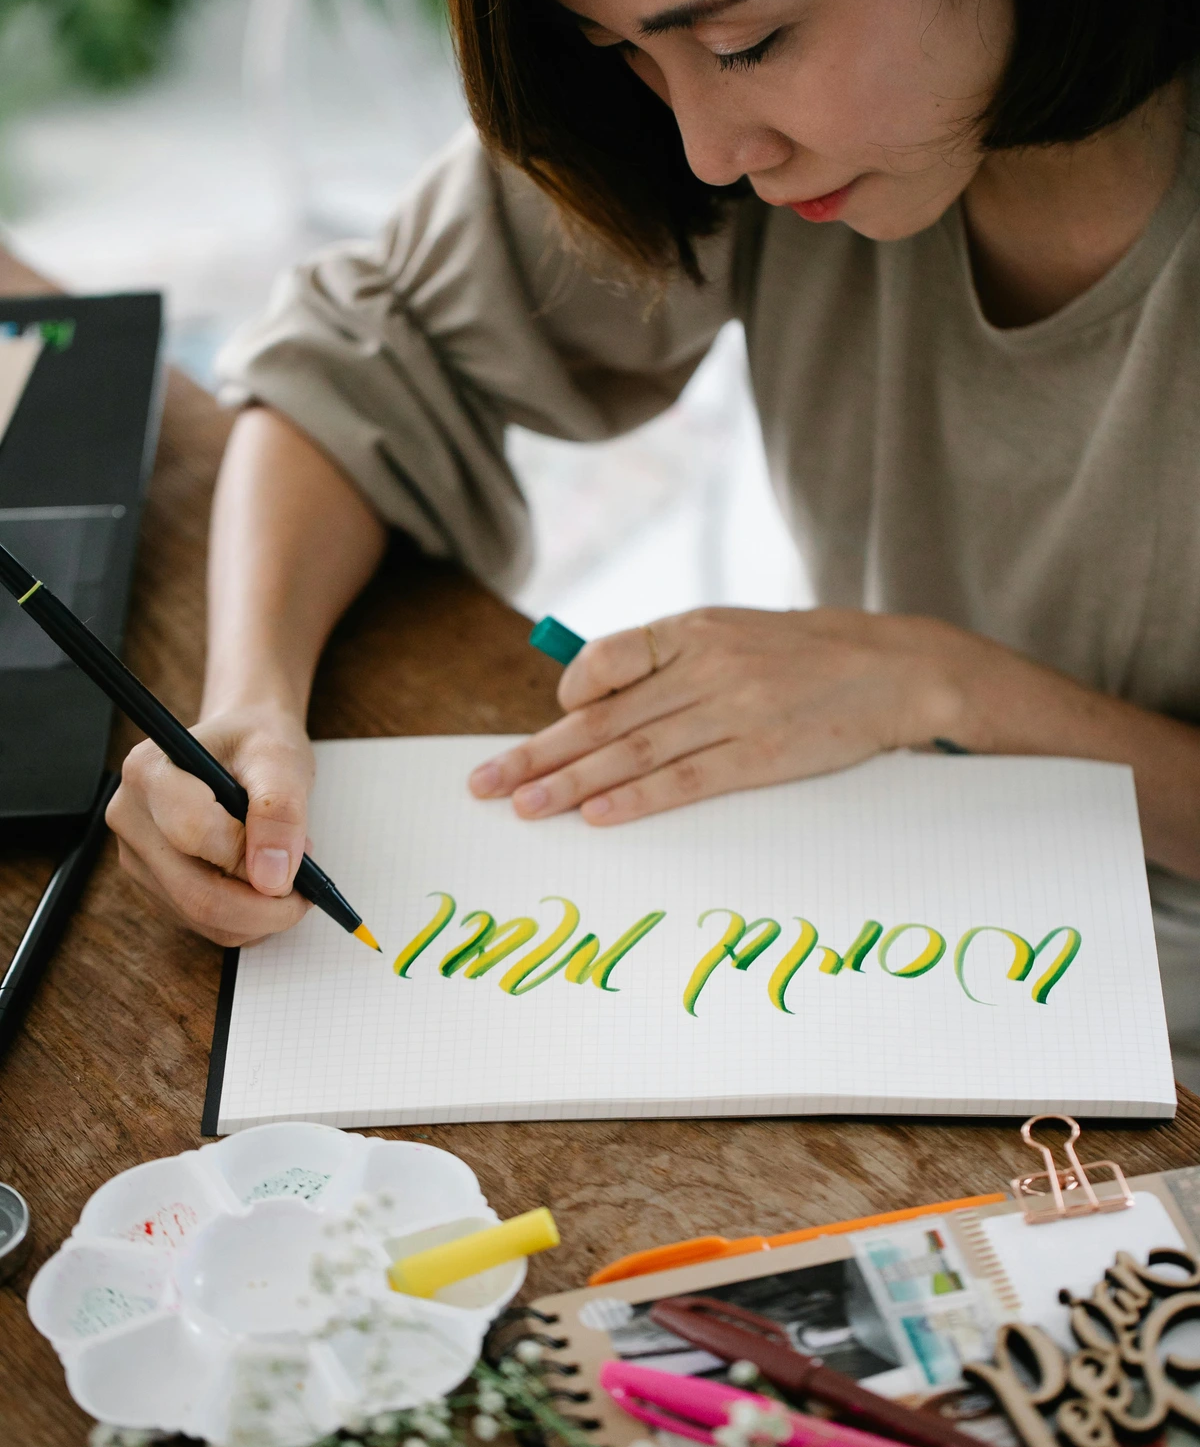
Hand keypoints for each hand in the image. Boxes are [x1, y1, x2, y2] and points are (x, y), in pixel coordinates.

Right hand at [107, 705, 314, 945]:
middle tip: (306, 892)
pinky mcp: (153, 884)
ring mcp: (137, 856)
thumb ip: (279, 812)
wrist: (242, 745)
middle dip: (263, 906)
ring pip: (201, 918)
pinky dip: (244, 918)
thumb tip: (273, 880)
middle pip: (195, 893)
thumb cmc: (257, 744)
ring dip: (258, 913)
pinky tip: (263, 883)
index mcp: (149, 772)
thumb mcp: (279, 760)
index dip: (250, 857)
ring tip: (287, 872)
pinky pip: (202, 923)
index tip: (299, 858)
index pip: (194, 834)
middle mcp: (130, 817)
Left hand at [469, 607, 979, 823]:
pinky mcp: (763, 754)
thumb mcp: (730, 635)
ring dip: (573, 784)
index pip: (610, 658)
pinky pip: (688, 779)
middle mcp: (706, 667)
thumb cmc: (799, 657)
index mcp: (692, 630)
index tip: (545, 720)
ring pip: (635, 751)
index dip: (571, 692)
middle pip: (606, 716)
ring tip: (525, 808)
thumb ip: (664, 663)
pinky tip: (598, 816)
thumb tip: (586, 703)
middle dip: (540, 752)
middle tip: (486, 784)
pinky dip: (638, 800)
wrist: (892, 668)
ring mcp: (734, 711)